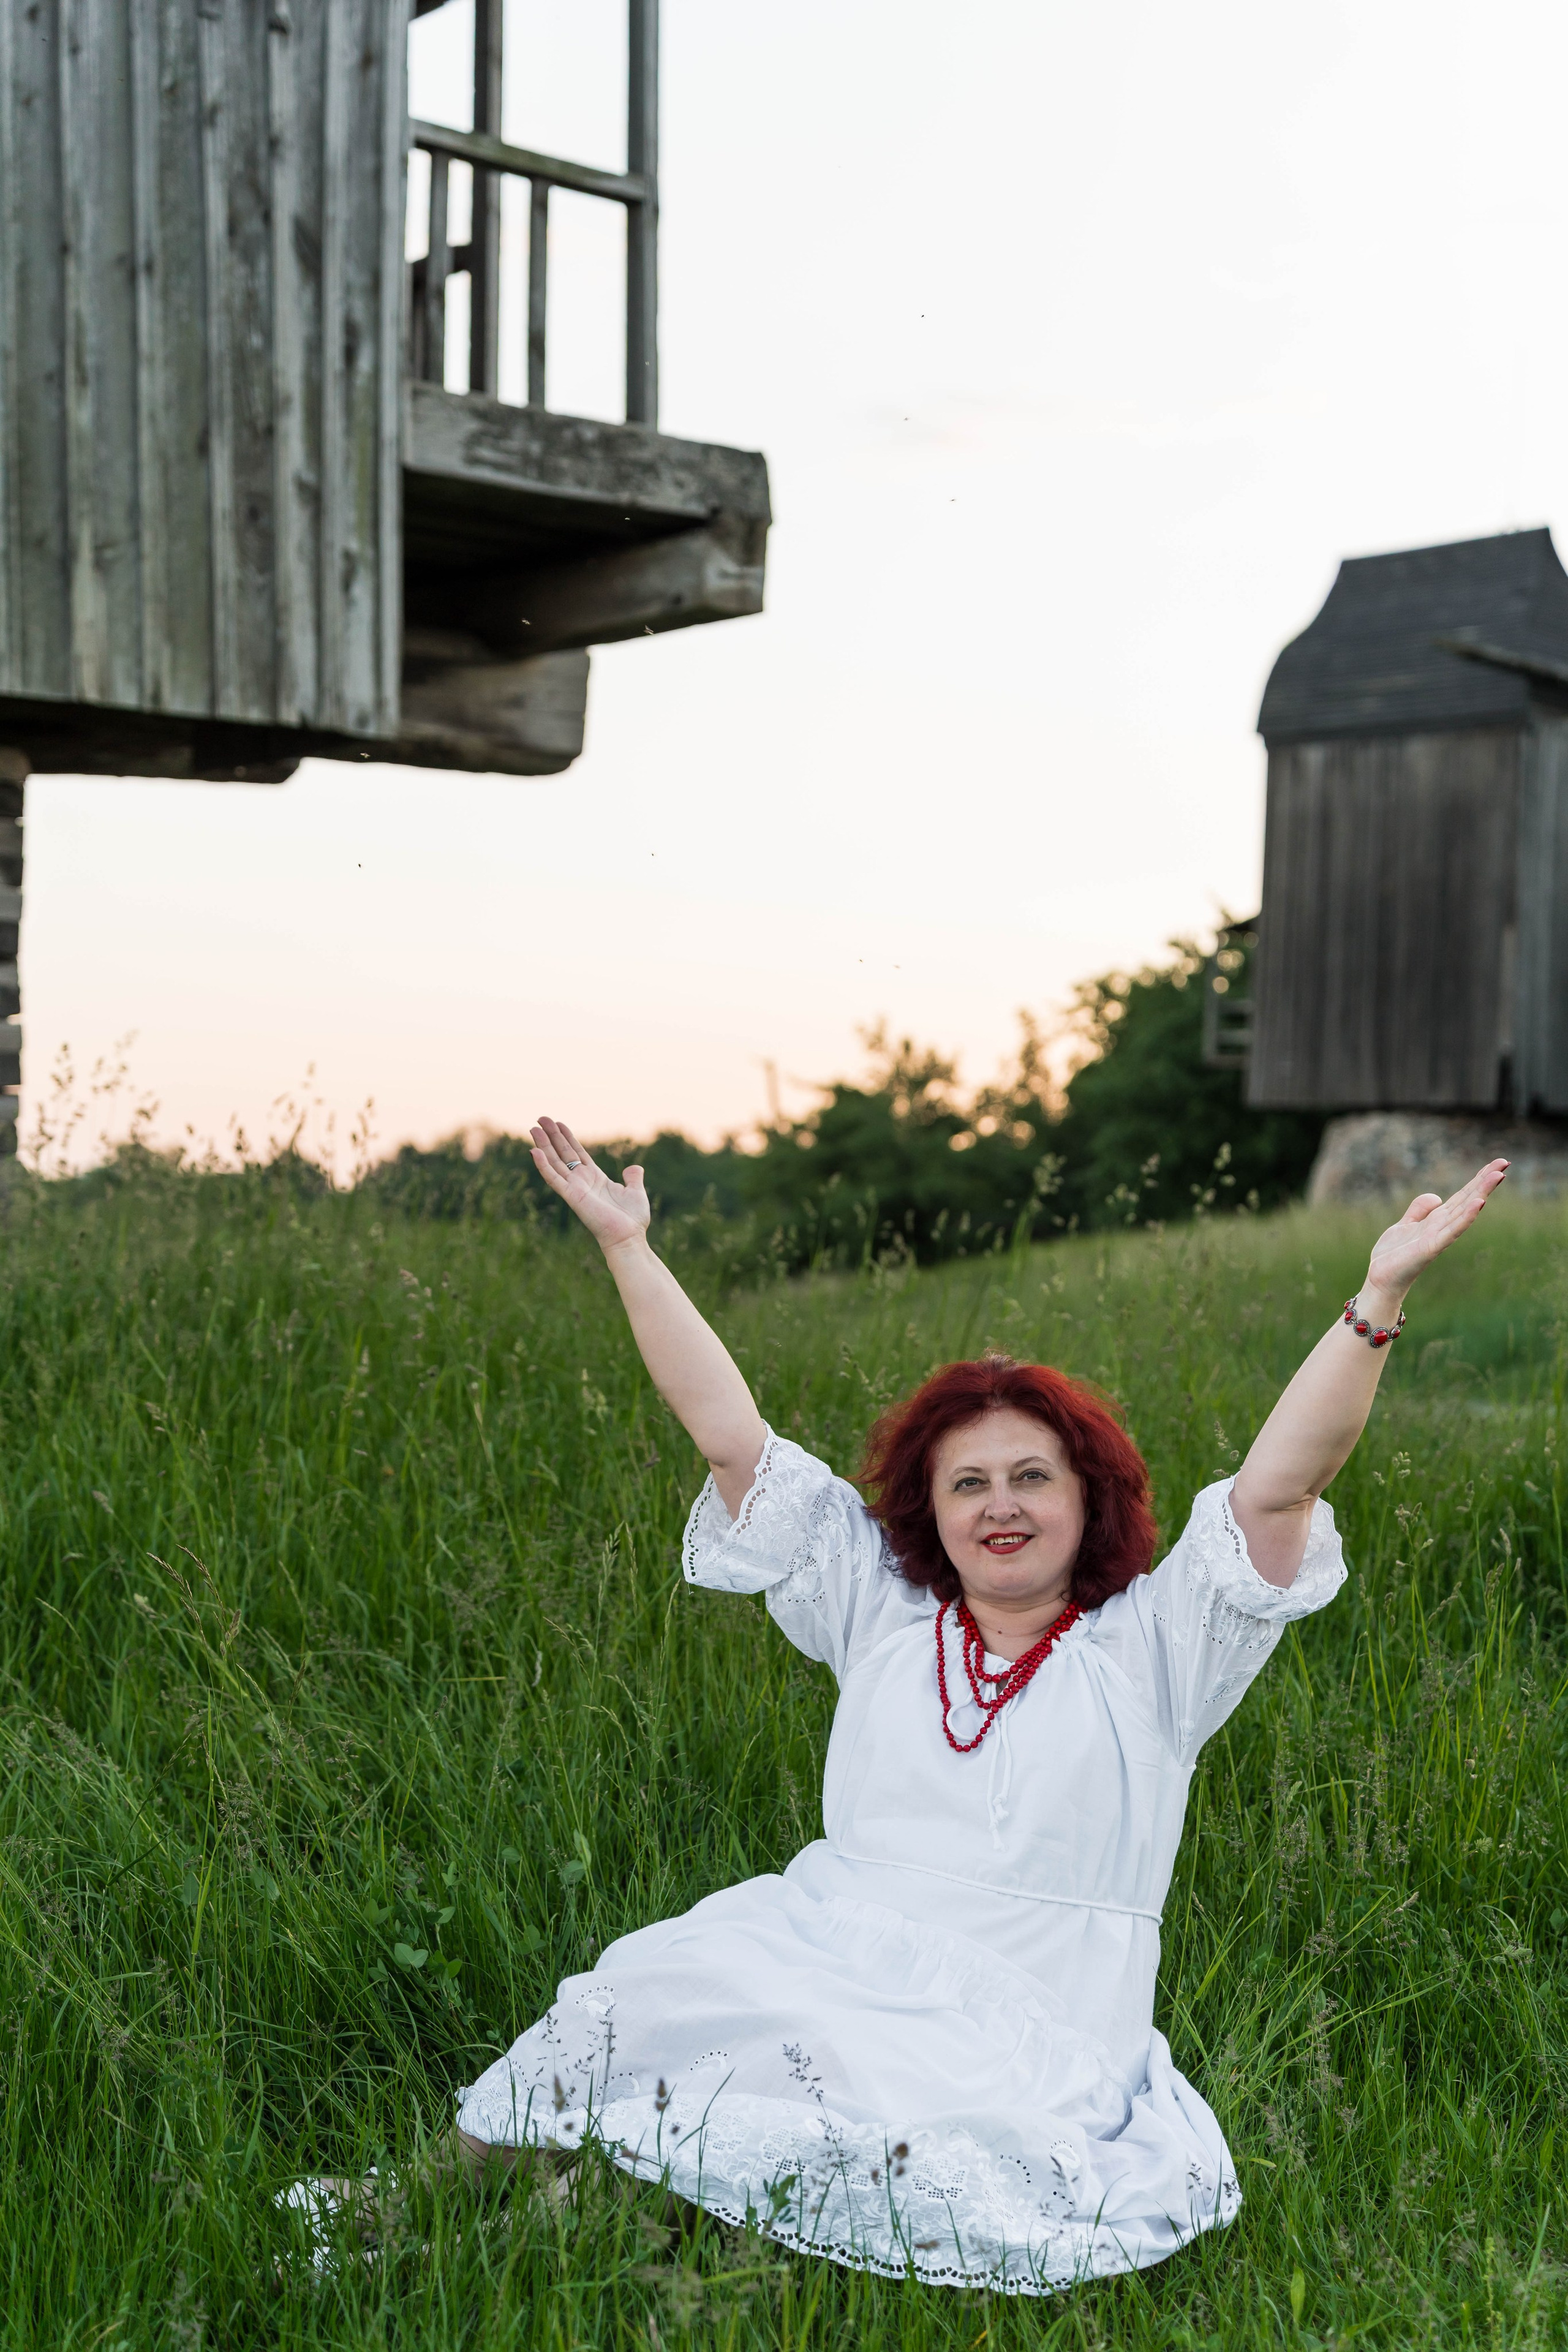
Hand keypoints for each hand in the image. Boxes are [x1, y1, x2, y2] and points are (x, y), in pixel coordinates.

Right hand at [530, 1116, 649, 1253]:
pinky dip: (543, 1166)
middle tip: (540, 1119)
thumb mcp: (635, 1192)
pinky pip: (554, 1178)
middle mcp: (582, 1182)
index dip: (567, 1138)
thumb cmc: (632, 1220)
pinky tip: (534, 1151)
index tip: (559, 1123)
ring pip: (554, 1162)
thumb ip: (633, 1178)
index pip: (578, 1154)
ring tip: (533, 1128)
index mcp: (595, 1179)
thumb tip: (634, 1168)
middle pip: (563, 1154)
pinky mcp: (572, 1196)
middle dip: (552, 1136)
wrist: (629, 1237)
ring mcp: (575, 1189)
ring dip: (543, 1145)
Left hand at [1361, 1158, 1508, 1310]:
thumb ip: (1419, 1210)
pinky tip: (1478, 1203)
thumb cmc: (1393, 1256)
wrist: (1381, 1280)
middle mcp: (1442, 1226)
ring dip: (1481, 1193)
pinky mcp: (1431, 1247)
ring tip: (1497, 1176)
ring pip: (1464, 1211)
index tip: (1497, 1164)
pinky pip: (1452, 1230)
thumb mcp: (1405, 1225)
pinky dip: (1466, 1217)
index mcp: (1437, 1220)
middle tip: (1505, 1163)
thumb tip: (1437, 1197)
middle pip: (1467, 1199)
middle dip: (1485, 1181)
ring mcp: (1439, 1237)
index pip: (1462, 1195)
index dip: (1477, 1179)